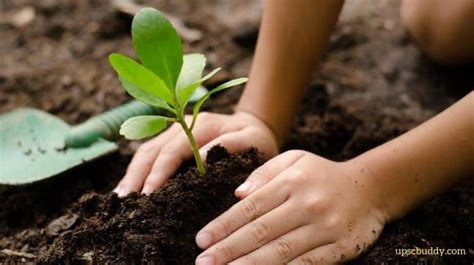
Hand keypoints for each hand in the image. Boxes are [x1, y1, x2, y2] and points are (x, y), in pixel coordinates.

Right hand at [113, 111, 278, 195]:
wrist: (254, 126)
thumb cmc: (255, 138)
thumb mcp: (251, 140)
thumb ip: (229, 146)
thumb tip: (202, 159)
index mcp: (200, 125)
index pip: (172, 150)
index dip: (159, 172)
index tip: (149, 194)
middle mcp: (181, 126)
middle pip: (151, 150)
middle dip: (136, 176)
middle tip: (126, 202)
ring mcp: (173, 132)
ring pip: (145, 152)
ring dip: (132, 174)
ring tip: (121, 199)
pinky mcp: (171, 141)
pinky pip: (149, 155)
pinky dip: (138, 172)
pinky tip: (130, 189)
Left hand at [195, 150, 386, 263]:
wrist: (372, 188)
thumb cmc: (323, 174)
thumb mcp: (295, 160)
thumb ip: (265, 173)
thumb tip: (238, 194)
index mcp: (292, 181)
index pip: (250, 207)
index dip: (223, 225)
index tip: (201, 240)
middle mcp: (307, 204)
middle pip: (260, 231)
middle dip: (228, 250)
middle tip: (203, 263)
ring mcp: (325, 228)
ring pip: (280, 251)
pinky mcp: (340, 248)